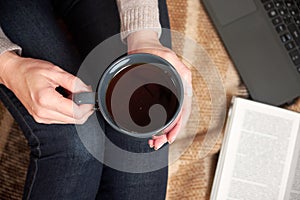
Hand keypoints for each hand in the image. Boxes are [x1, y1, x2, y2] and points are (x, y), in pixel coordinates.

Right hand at [0, 51, 93, 123]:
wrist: (14, 74)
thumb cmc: (30, 71)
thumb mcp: (55, 71)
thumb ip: (74, 82)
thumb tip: (87, 91)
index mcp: (46, 100)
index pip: (75, 112)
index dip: (87, 105)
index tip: (90, 97)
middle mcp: (43, 112)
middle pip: (75, 120)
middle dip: (84, 109)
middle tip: (85, 96)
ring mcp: (41, 117)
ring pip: (70, 121)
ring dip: (77, 111)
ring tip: (73, 96)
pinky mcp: (42, 118)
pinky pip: (62, 119)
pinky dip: (69, 112)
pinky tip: (67, 101)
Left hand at [127, 30, 192, 149]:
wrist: (143, 45)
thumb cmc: (152, 48)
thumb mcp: (163, 54)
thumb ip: (171, 64)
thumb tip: (178, 76)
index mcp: (182, 81)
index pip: (184, 108)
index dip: (178, 124)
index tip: (170, 136)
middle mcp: (178, 89)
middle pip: (177, 116)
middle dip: (169, 132)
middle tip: (159, 143)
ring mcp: (170, 93)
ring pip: (170, 117)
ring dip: (163, 131)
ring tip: (155, 141)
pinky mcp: (161, 94)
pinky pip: (163, 112)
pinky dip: (159, 124)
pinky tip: (154, 131)